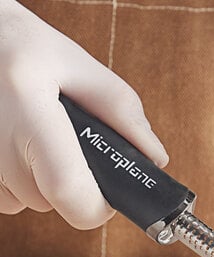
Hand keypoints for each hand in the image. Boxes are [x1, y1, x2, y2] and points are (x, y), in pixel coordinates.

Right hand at [0, 1, 167, 227]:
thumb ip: (121, 111)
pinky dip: (16, 182)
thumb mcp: (77, 64)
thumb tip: (154, 158)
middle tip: (65, 147)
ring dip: (40, 184)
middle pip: (51, 202)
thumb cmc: (23, 48)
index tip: (105, 200)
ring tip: (35, 139)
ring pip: (26, 203)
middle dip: (71, 187)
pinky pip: (4, 198)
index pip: (68, 188)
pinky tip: (16, 148)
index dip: (94, 208)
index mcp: (29, 102)